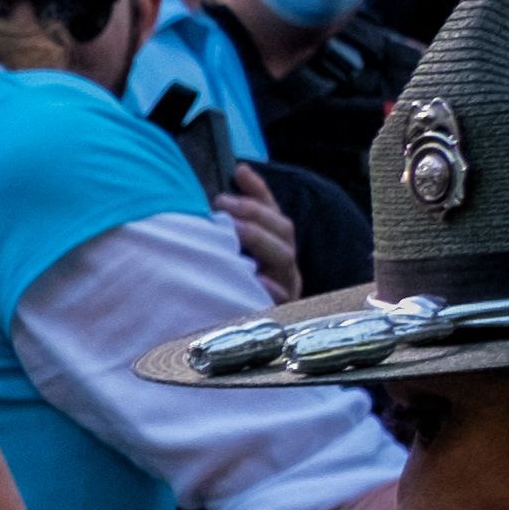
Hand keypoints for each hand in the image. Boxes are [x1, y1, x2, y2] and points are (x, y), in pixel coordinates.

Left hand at [216, 163, 300, 298]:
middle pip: (283, 232)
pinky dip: (269, 287)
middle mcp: (284, 265)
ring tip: (234, 230)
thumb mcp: (225, 256)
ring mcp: (285, 287)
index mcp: (274, 248)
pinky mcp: (280, 311)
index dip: (259, 191)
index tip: (239, 171)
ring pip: (284, 257)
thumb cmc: (225, 291)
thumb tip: (228, 182)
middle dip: (255, 214)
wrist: (235, 339)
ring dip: (259, 239)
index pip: (272, 212)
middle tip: (222, 204)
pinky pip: (280, 297)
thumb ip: (227, 228)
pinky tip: (255, 278)